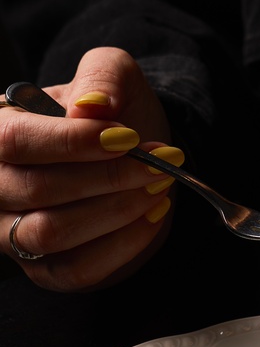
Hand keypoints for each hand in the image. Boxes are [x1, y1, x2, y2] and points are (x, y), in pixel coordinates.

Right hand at [0, 47, 183, 290]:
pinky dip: (122, 244)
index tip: (128, 137)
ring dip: (116, 210)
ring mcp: (12, 231)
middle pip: (35, 190)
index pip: (14, 140)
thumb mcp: (115, 77)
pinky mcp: (47, 268)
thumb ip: (103, 78)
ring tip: (158, 187)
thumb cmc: (118, 116)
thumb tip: (91, 107)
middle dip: (108, 177)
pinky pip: (76, 269)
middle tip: (158, 165)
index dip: (72, 142)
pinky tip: (153, 215)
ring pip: (52, 233)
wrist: (140, 158)